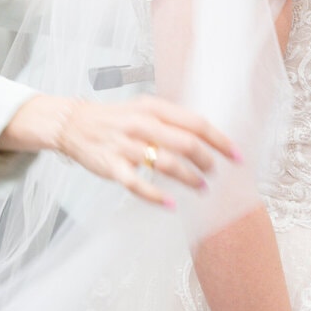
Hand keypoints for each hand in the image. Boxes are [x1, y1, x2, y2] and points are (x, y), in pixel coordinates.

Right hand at [56, 95, 239, 207]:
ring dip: (189, 179)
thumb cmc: (116, 118)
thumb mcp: (144, 108)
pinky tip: (171, 203)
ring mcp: (126, 146)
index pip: (195, 122)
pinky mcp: (112, 167)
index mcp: (153, 107)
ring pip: (167, 164)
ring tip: (201, 187)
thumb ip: (171, 120)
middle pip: (186, 143)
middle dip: (207, 161)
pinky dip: (156, 196)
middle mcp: (142, 124)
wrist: (74, 124)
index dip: (219, 140)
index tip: (235, 155)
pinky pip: (137, 184)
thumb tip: (205, 136)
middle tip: (215, 172)